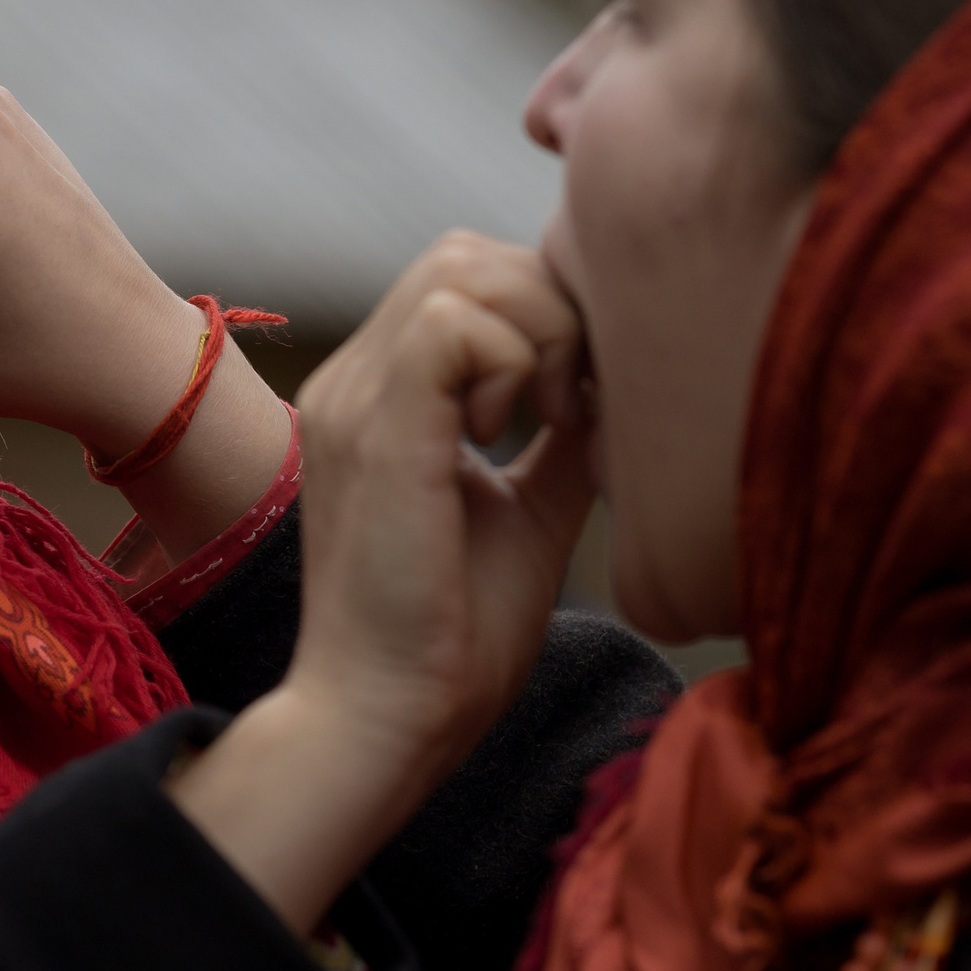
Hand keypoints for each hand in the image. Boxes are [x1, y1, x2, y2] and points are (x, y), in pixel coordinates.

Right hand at [170, 232, 597, 930]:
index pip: (466, 278)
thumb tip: (614, 388)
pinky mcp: (376, 425)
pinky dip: (512, 358)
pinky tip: (519, 434)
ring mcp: (357, 396)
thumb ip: (558, 441)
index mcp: (381, 397)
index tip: (579, 406)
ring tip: (545, 423)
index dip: (545, 313)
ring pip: (462, 266)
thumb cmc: (454, 637)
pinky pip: (452, 318)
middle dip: (550, 307)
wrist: (388, 717)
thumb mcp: (529, 513)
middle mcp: (356, 381)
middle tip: (572, 410)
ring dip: (536, 328)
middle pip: (467, 254)